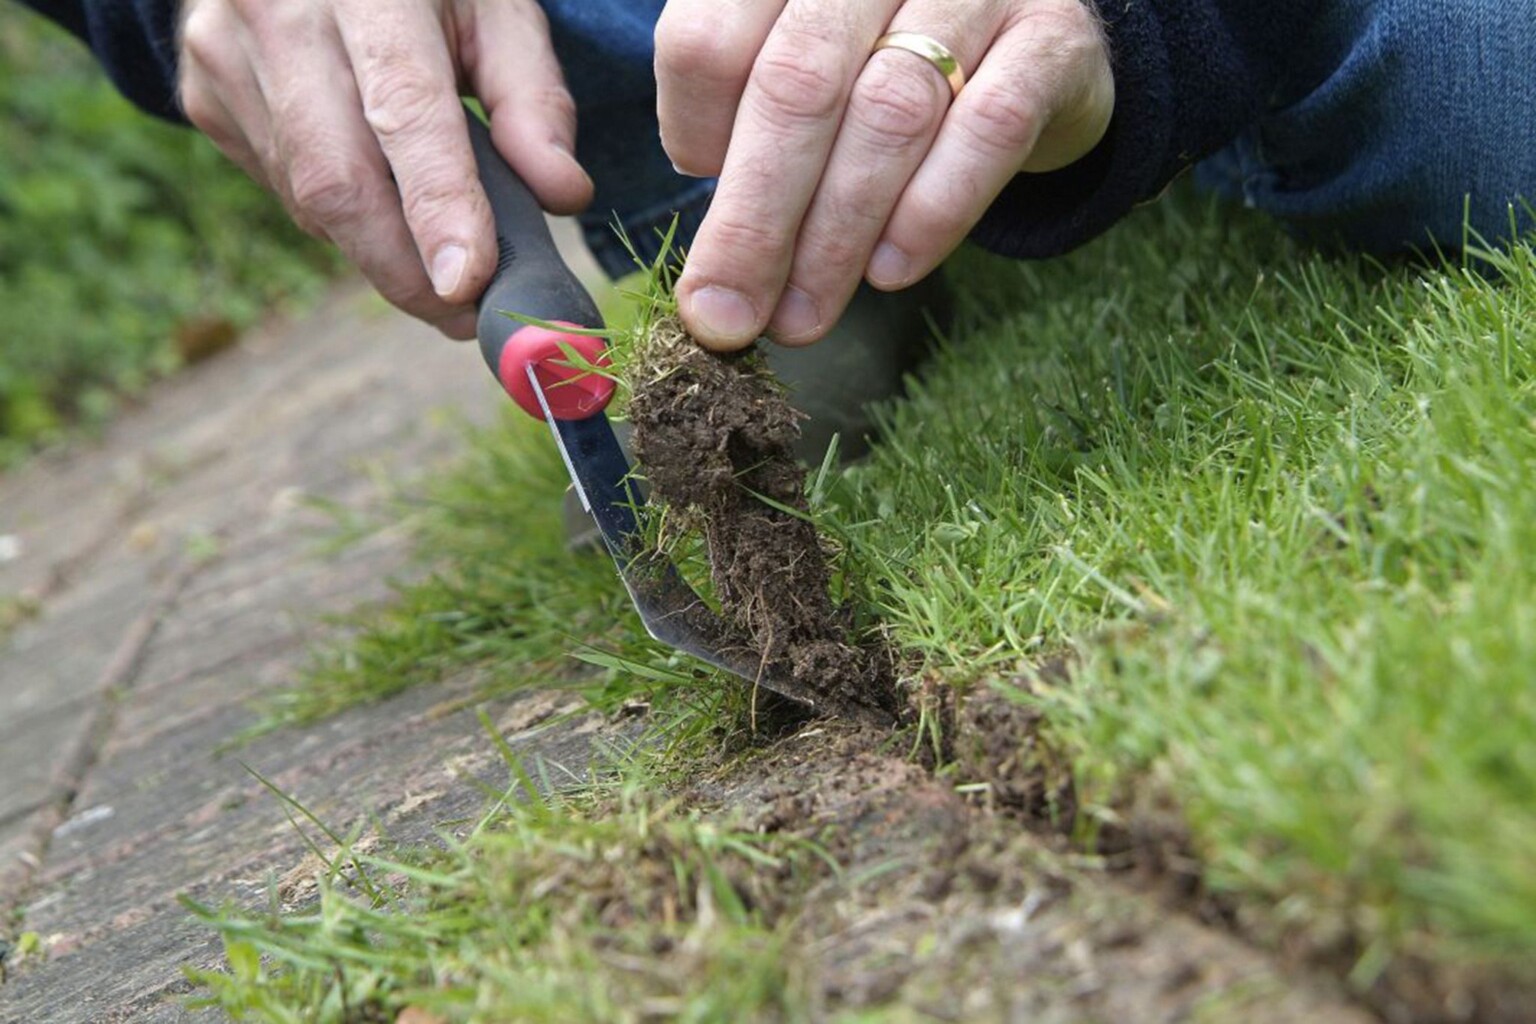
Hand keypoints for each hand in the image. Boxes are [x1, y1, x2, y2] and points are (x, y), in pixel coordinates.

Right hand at [178, 0, 593, 338]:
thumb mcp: (495, 8)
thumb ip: (534, 97)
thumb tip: (562, 195)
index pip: (405, 109)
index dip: (437, 207)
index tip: (466, 285)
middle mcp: (278, 11)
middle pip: (339, 179)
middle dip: (407, 270)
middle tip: (466, 317)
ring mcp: (226, 55)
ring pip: (310, 200)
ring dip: (381, 247)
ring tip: (436, 243)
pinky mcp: (206, 97)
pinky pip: (285, 191)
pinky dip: (343, 216)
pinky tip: (373, 180)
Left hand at [656, 0, 1113, 349]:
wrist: (1034, 34)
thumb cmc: (882, 60)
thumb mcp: (801, 66)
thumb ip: (744, 130)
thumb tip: (715, 269)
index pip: (708, 42)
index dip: (692, 135)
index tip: (703, 207)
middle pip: (796, 87)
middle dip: (754, 222)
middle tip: (727, 318)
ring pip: (888, 115)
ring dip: (834, 236)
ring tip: (801, 316)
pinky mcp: (1052, 37)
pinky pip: (988, 130)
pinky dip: (932, 211)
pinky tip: (890, 271)